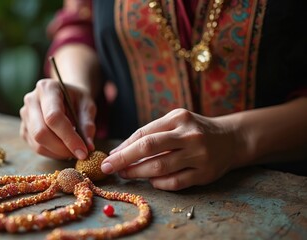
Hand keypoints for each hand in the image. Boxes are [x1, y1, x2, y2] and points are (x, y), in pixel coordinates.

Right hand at [19, 79, 96, 159]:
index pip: (53, 117)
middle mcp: (31, 100)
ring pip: (37, 143)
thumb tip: (88, 147)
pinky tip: (64, 148)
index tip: (83, 152)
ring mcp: (24, 115)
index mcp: (47, 89)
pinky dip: (52, 153)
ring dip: (58, 153)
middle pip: (41, 132)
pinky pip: (36, 147)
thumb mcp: (88, 106)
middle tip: (80, 154)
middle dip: (62, 148)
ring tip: (74, 150)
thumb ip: (88, 125)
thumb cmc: (77, 99)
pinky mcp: (24, 129)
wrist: (66, 96)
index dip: (69, 137)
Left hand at [101, 108, 243, 190]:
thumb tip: (121, 151)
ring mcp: (198, 154)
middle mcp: (189, 135)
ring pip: (160, 167)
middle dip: (124, 159)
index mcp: (179, 118)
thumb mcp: (176, 122)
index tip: (110, 157)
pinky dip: (158, 183)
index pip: (144, 133)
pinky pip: (175, 182)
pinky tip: (150, 181)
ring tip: (125, 174)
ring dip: (138, 173)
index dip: (124, 147)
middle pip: (149, 147)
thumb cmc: (194, 131)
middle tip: (108, 167)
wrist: (231, 139)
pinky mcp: (204, 173)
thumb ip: (152, 133)